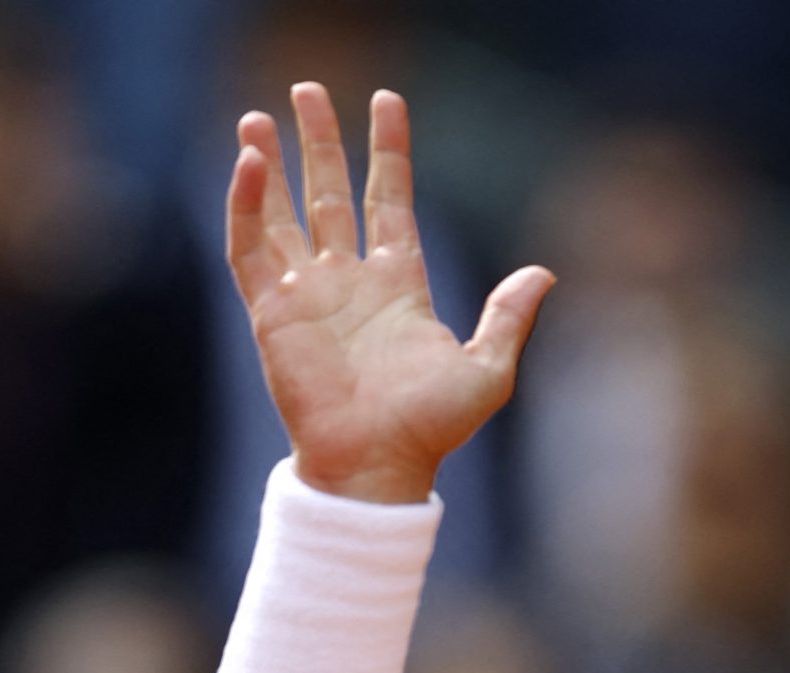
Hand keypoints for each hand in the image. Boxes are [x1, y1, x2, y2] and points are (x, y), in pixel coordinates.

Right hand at [226, 84, 554, 503]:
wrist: (377, 467)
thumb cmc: (430, 429)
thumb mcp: (487, 370)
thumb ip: (509, 318)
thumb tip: (543, 273)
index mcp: (399, 285)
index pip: (389, 200)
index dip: (388, 151)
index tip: (387, 101)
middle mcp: (349, 282)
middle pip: (330, 193)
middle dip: (321, 141)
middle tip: (308, 89)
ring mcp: (307, 295)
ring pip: (283, 213)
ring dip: (272, 164)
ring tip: (261, 115)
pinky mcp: (271, 313)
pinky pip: (251, 249)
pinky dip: (246, 206)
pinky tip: (248, 163)